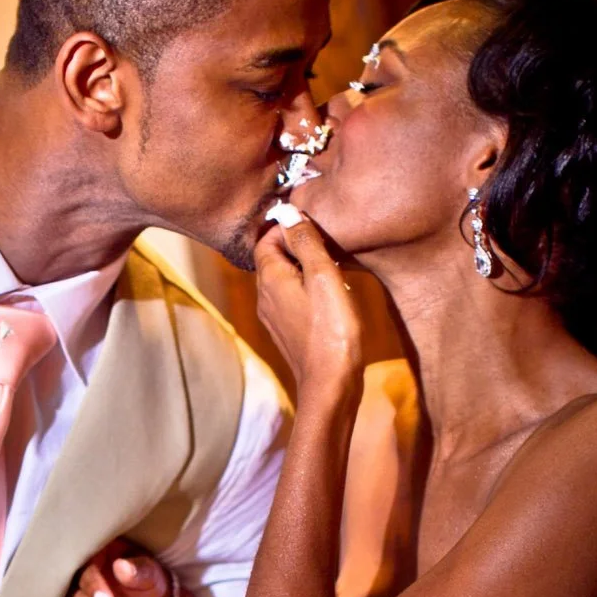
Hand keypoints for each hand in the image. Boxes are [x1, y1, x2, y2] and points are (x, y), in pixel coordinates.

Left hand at [253, 213, 364, 393]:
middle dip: (295, 243)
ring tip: (331, 260)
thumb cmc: (332, 331)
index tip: (311, 219)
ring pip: (283, 278)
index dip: (285, 224)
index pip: (265, 239)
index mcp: (269, 279)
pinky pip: (291, 298)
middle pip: (272, 258)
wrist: (331, 385)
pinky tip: (330, 290)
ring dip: (303, 265)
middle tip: (325, 237)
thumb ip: (306, 242)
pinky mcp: (288, 330)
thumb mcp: (324, 276)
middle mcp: (265, 297)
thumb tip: (288, 211)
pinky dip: (306, 286)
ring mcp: (274, 316)